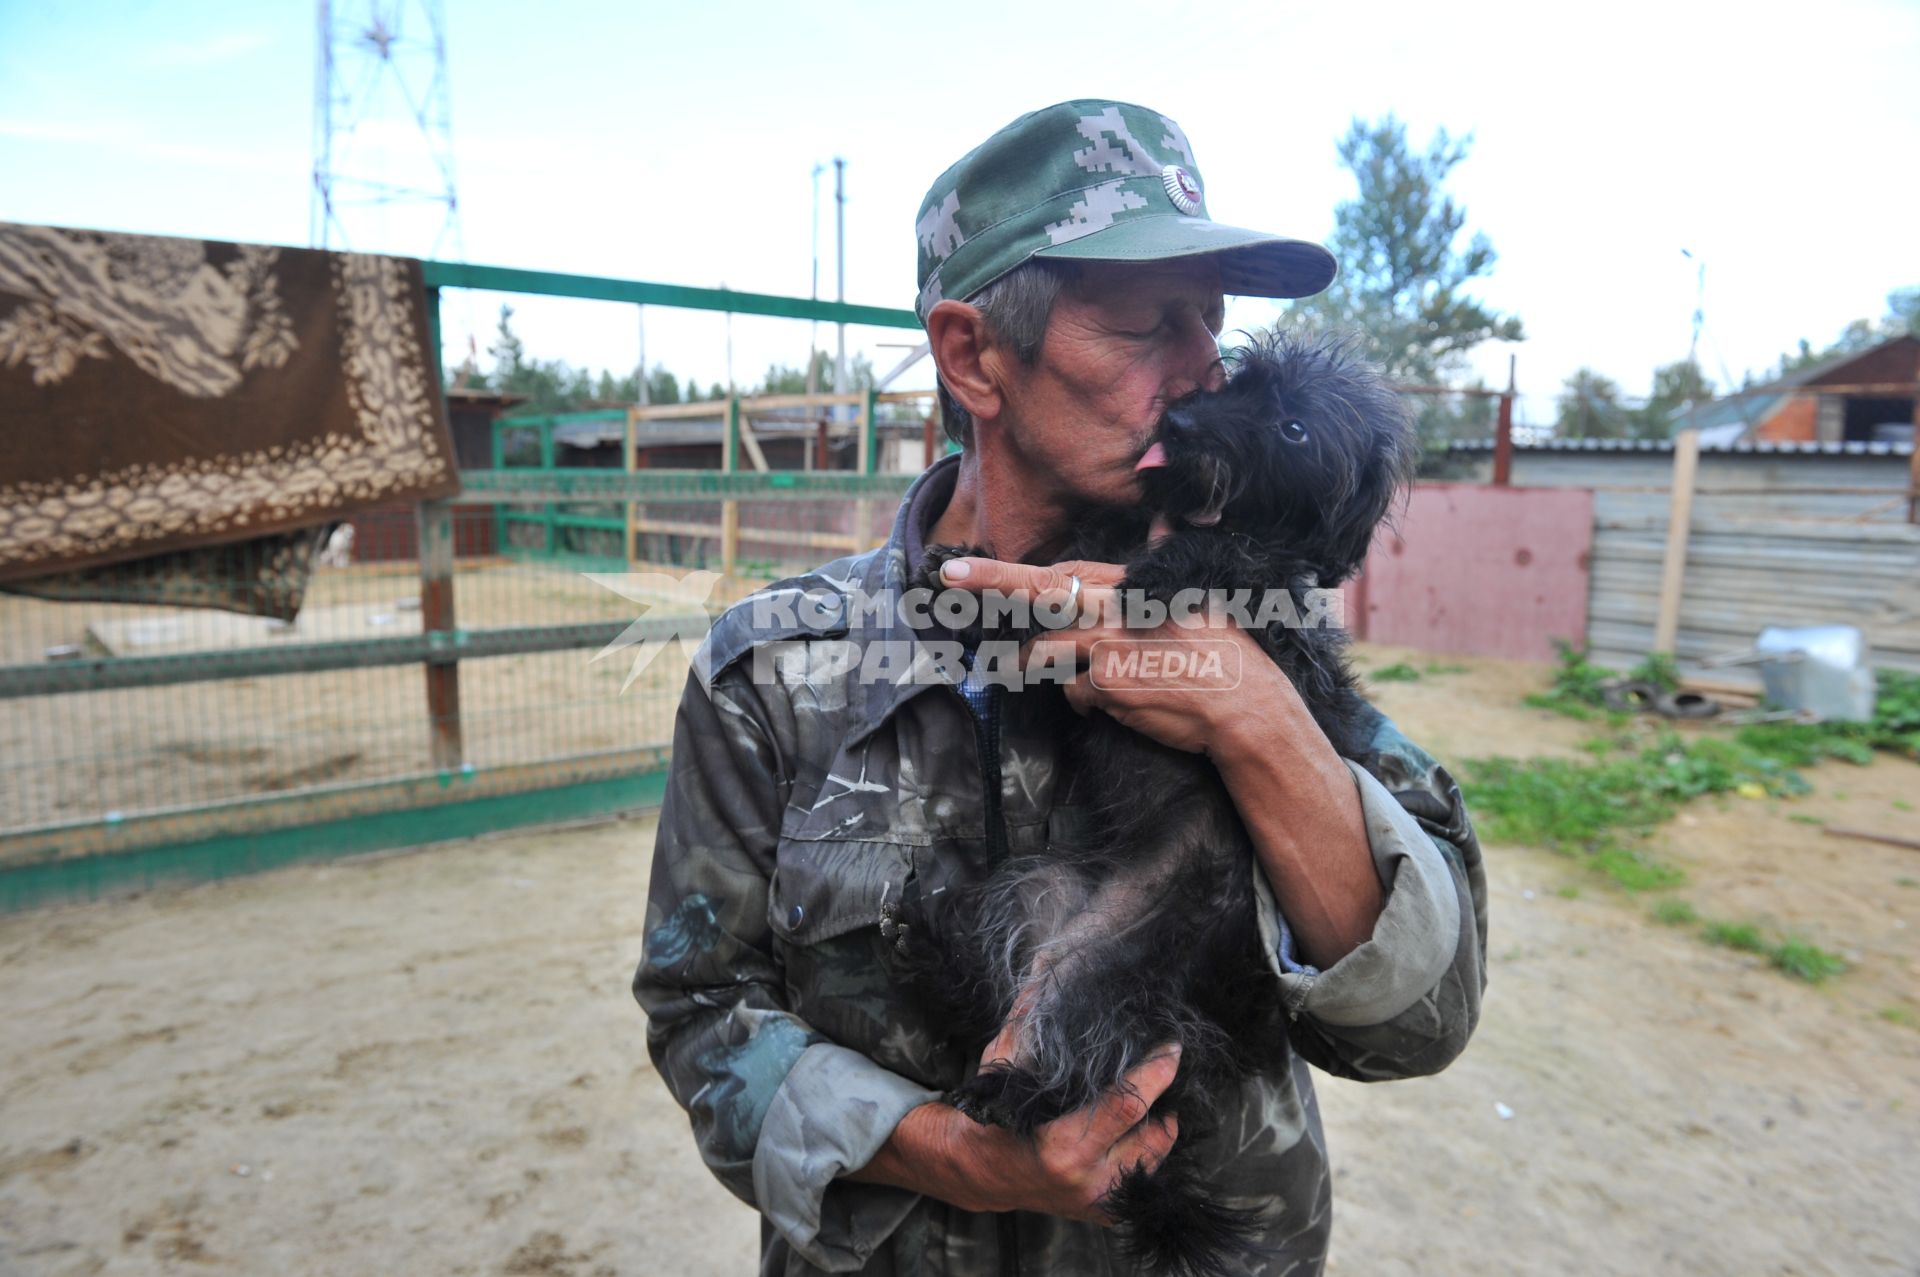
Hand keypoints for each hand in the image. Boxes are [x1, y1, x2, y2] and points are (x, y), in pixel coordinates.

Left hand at [937, 555, 1290, 757]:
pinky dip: (1091, 702)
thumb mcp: (1193, 594)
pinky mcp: (1106, 687)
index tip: (955, 570)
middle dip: (987, 591)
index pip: (1053, 573)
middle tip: (947, 586)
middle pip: (1034, 599)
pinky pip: (1077, 696)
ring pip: (1046, 657)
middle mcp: (1110, 611)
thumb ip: (1165, 559)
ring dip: (1047, 668)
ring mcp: (1104, 648)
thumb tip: (1168, 515)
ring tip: (1088, 675)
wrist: (1244, 702)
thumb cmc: (1222, 650)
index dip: (999, 573)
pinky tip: (1123, 703)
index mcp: (1128, 586)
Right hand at [952, 1041, 1181, 1223]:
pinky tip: (1139, 1128)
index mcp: (1061, 1147)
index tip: (1171, 1046)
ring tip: (1154, 1098)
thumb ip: (1024, 1022)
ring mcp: (1097, 1201)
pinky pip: (1144, 1179)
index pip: (1127, 1104)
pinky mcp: (1103, 1211)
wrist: (974, 1174)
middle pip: (1153, 1135)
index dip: (1156, 1072)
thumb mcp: (1000, 1067)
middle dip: (1167, 1098)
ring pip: (1156, 1159)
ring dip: (1161, 1125)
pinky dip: (1147, 1152)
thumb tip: (1044, 970)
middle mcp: (1086, 1179)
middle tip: (1167, 1068)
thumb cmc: (987, 1117)